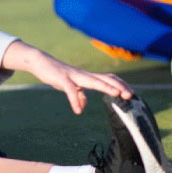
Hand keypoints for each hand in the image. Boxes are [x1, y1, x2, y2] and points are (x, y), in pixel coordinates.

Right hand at [1, 40, 132, 114]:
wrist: (40, 62)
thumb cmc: (57, 74)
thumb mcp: (69, 86)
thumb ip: (78, 95)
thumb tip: (82, 107)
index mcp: (87, 77)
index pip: (108, 79)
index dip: (120, 85)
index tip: (131, 93)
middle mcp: (83, 75)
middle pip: (105, 78)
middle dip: (119, 86)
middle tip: (131, 95)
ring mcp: (73, 76)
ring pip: (93, 81)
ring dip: (106, 87)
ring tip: (116, 94)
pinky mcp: (62, 79)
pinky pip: (70, 90)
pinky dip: (74, 100)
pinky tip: (77, 110)